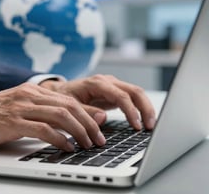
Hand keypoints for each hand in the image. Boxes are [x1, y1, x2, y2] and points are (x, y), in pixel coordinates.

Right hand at [0, 83, 105, 151]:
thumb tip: (64, 123)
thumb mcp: (17, 110)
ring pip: (61, 116)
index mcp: (32, 91)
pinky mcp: (12, 121)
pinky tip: (67, 148)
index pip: (69, 99)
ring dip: (80, 132)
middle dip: (89, 124)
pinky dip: (60, 139)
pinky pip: (44, 129)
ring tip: (88, 145)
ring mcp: (21, 107)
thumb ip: (40, 112)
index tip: (99, 128)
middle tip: (99, 139)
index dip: (88, 114)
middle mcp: (29, 95)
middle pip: (70, 106)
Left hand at [40, 75, 155, 129]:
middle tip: (151, 127)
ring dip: (146, 109)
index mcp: (97, 83)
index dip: (131, 111)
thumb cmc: (61, 99)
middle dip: (145, 109)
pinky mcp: (114, 92)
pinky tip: (143, 122)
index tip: (136, 126)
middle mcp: (107, 81)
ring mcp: (112, 86)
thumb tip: (103, 117)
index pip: (121, 96)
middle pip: (135, 91)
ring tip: (150, 126)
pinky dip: (140, 109)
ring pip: (137, 93)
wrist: (57, 93)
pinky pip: (132, 99)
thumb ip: (85, 111)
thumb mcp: (70, 106)